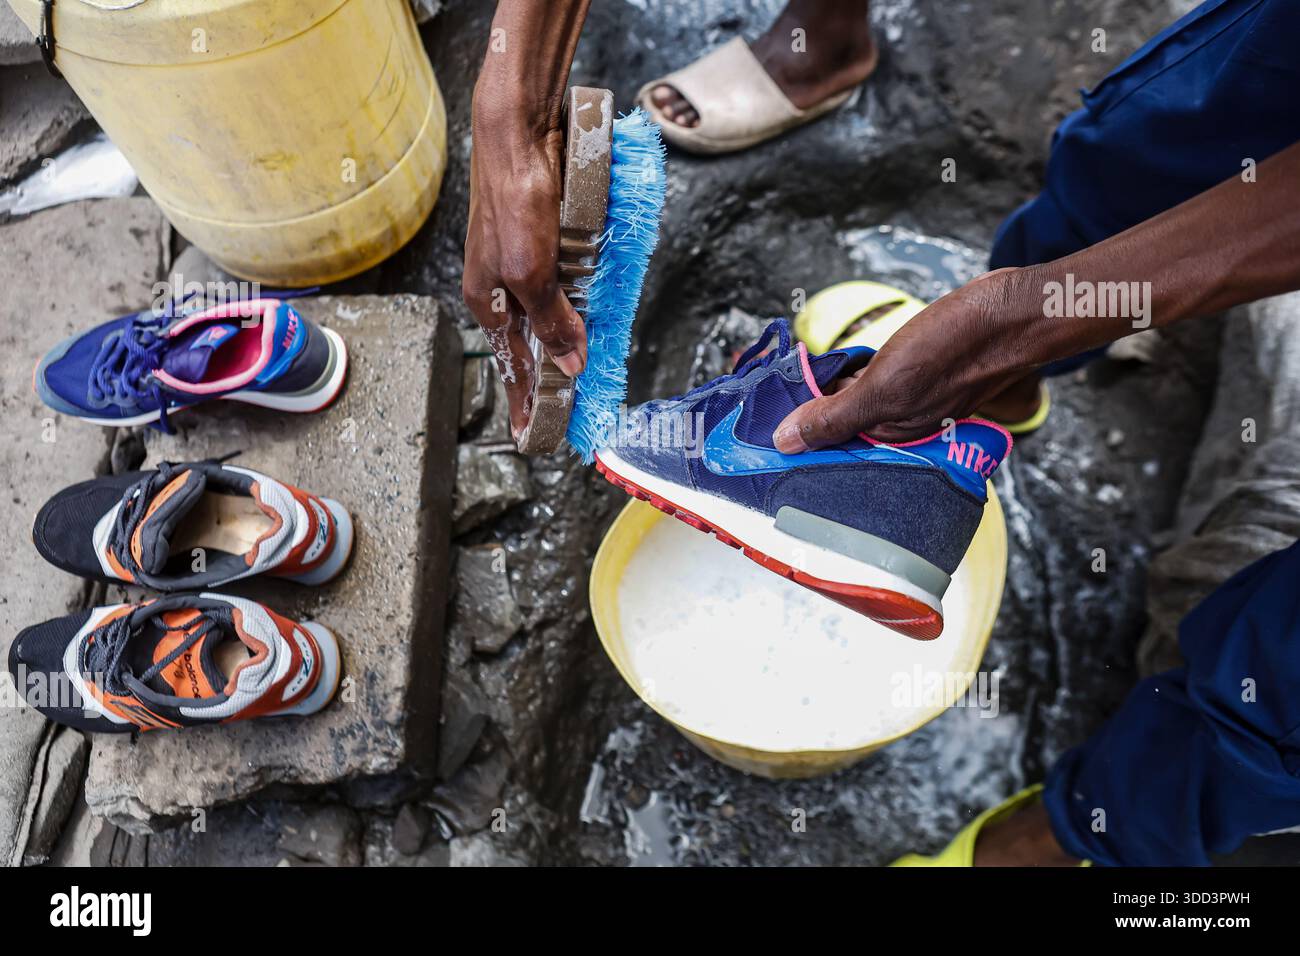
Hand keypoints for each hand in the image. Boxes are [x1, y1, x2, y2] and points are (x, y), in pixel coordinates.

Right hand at [462, 117, 586, 438]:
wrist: (519, 134)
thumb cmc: (514, 199)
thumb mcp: (533, 271)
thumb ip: (552, 319)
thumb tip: (570, 364)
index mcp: (490, 301)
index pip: (512, 366)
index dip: (525, 401)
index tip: (532, 435)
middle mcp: (502, 287)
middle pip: (530, 344)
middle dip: (546, 377)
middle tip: (566, 409)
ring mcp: (522, 264)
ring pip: (547, 315)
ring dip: (565, 341)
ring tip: (578, 373)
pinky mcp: (543, 242)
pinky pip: (561, 285)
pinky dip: (576, 304)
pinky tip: (589, 313)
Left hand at [773, 268, 1043, 449]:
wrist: (1015, 311)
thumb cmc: (957, 347)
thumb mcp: (885, 385)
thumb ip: (834, 416)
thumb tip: (784, 443)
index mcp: (889, 438)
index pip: (826, 447)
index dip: (791, 434)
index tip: (753, 421)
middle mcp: (899, 425)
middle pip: (836, 425)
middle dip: (802, 411)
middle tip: (762, 390)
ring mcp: (911, 399)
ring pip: (853, 401)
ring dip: (826, 389)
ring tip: (788, 375)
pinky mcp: (920, 374)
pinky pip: (874, 381)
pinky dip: (853, 373)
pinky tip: (838, 362)